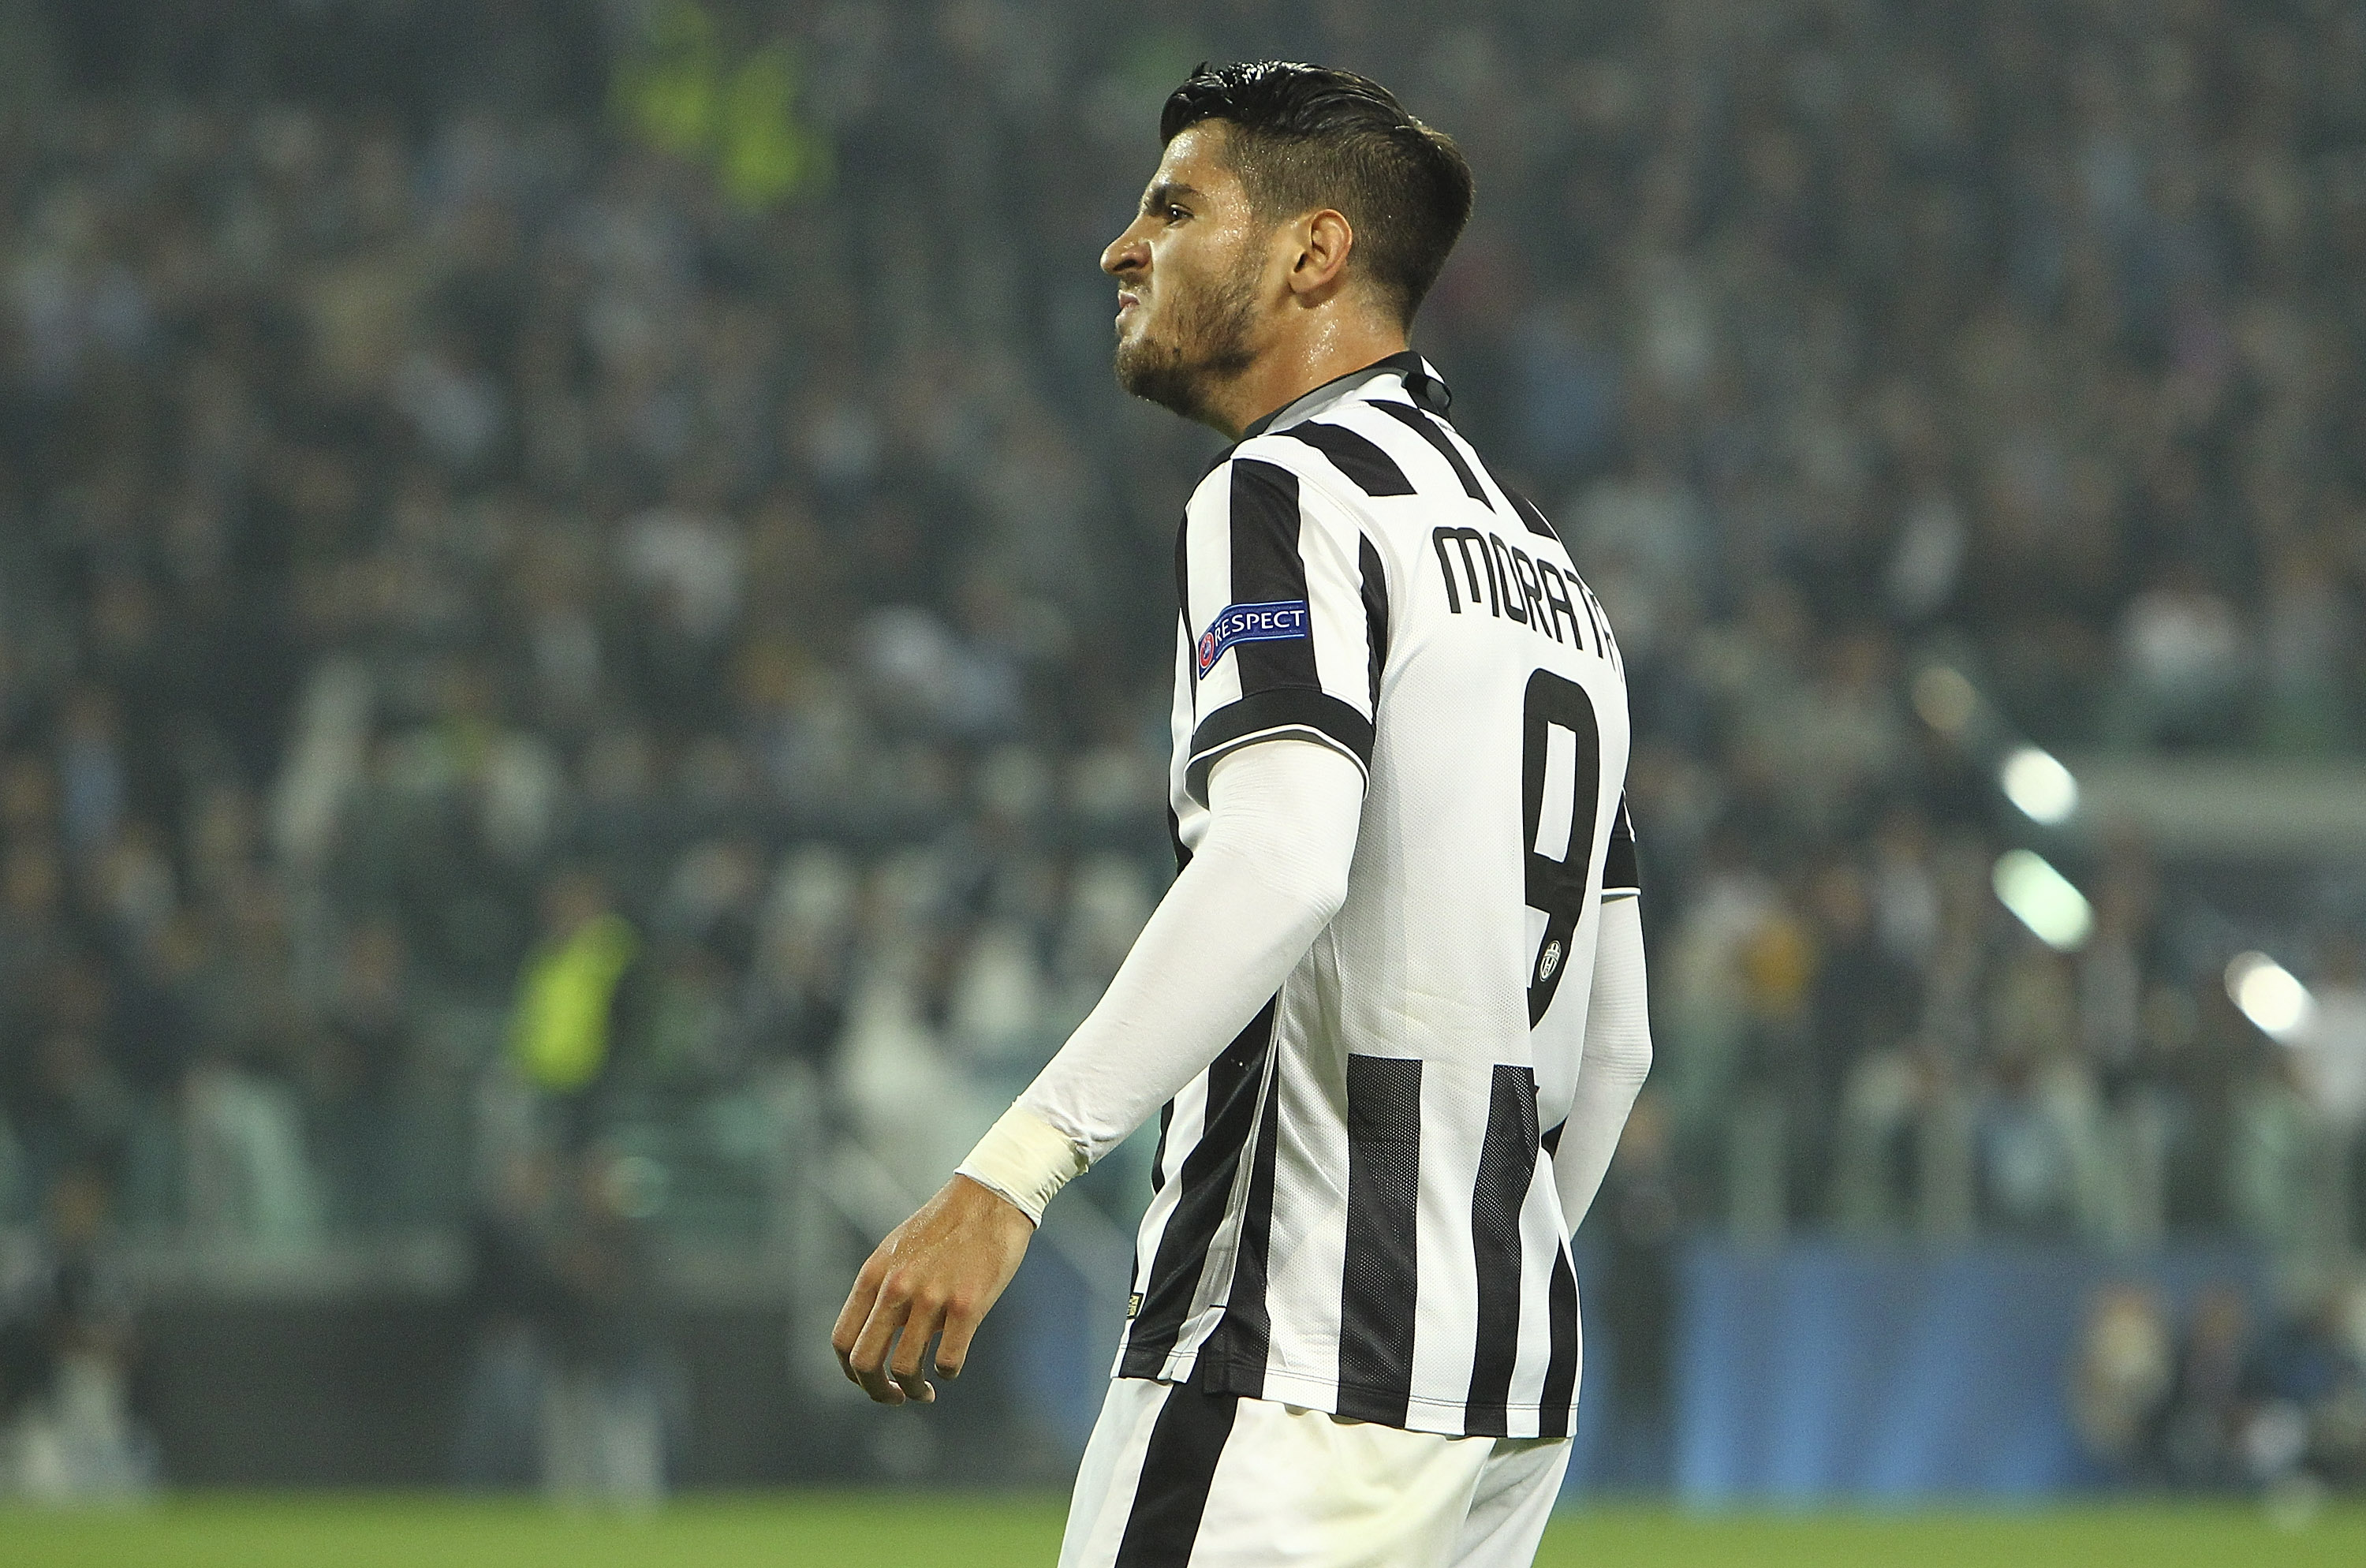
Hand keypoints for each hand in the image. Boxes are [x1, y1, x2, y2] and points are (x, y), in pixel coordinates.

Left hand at [831, 1174, 1034, 1404]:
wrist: (990, 1197)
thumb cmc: (946, 1227)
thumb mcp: (898, 1251)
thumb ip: (882, 1289)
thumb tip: (874, 1337)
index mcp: (874, 1275)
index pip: (843, 1341)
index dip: (851, 1373)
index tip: (869, 1381)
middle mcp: (896, 1287)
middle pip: (865, 1363)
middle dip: (876, 1392)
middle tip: (893, 1398)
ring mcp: (931, 1297)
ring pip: (906, 1369)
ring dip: (913, 1390)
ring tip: (924, 1390)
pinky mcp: (968, 1305)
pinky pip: (948, 1361)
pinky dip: (946, 1374)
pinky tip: (950, 1367)